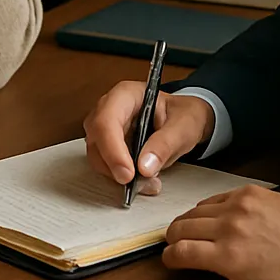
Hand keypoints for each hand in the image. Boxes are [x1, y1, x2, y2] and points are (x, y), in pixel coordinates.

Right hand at [83, 81, 214, 191]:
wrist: (182, 120)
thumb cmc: (182, 115)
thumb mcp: (183, 126)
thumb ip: (165, 144)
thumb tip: (144, 167)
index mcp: (125, 95)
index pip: (107, 120)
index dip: (112, 148)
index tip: (128, 174)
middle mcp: (108, 108)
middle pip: (97, 138)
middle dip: (114, 165)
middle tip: (141, 184)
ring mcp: (104, 127)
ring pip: (96, 154)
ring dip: (118, 174)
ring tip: (149, 182)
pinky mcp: (106, 144)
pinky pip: (104, 163)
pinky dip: (120, 176)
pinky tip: (142, 181)